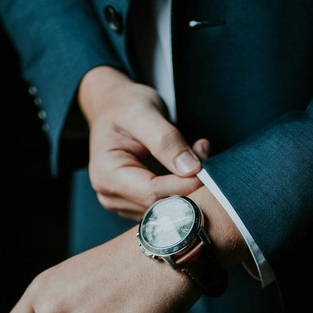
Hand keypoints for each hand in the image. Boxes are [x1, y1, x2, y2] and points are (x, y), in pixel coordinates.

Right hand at [79, 66, 210, 219]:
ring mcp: (125, 203)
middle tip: (203, 152)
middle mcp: (112, 195)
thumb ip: (166, 141)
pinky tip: (186, 163)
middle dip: (188, 184)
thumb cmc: (124, 105)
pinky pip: (168, 203)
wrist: (113, 106)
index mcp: (107, 175)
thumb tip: (191, 169)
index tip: (205, 169)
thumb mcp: (143, 113)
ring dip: (188, 185)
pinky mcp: (138, 202)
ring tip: (195, 152)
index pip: (152, 193)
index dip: (183, 186)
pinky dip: (183, 186)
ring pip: (168, 207)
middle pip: (161, 205)